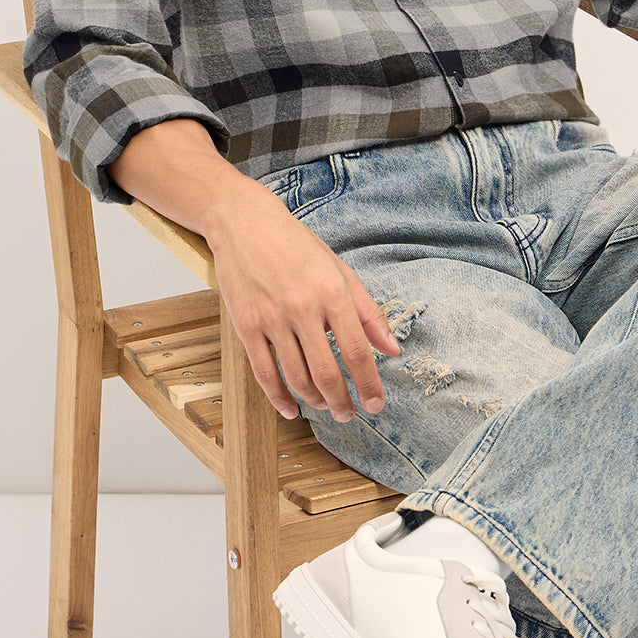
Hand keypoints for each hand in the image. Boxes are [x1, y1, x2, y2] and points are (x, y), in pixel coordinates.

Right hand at [205, 180, 401, 419]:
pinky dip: (279, 398)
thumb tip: (391, 349)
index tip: (375, 404)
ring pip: (297, 377)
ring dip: (315, 401)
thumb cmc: (296, 246)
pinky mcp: (246, 326)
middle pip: (327, 372)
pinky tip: (291, 409)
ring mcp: (272, 318)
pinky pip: (264, 373)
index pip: (357, 350)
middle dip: (342, 402)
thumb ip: (368, 311)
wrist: (245, 224)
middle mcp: (302, 307)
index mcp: (332, 291)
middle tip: (350, 413)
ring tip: (326, 407)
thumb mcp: (340, 270)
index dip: (369, 384)